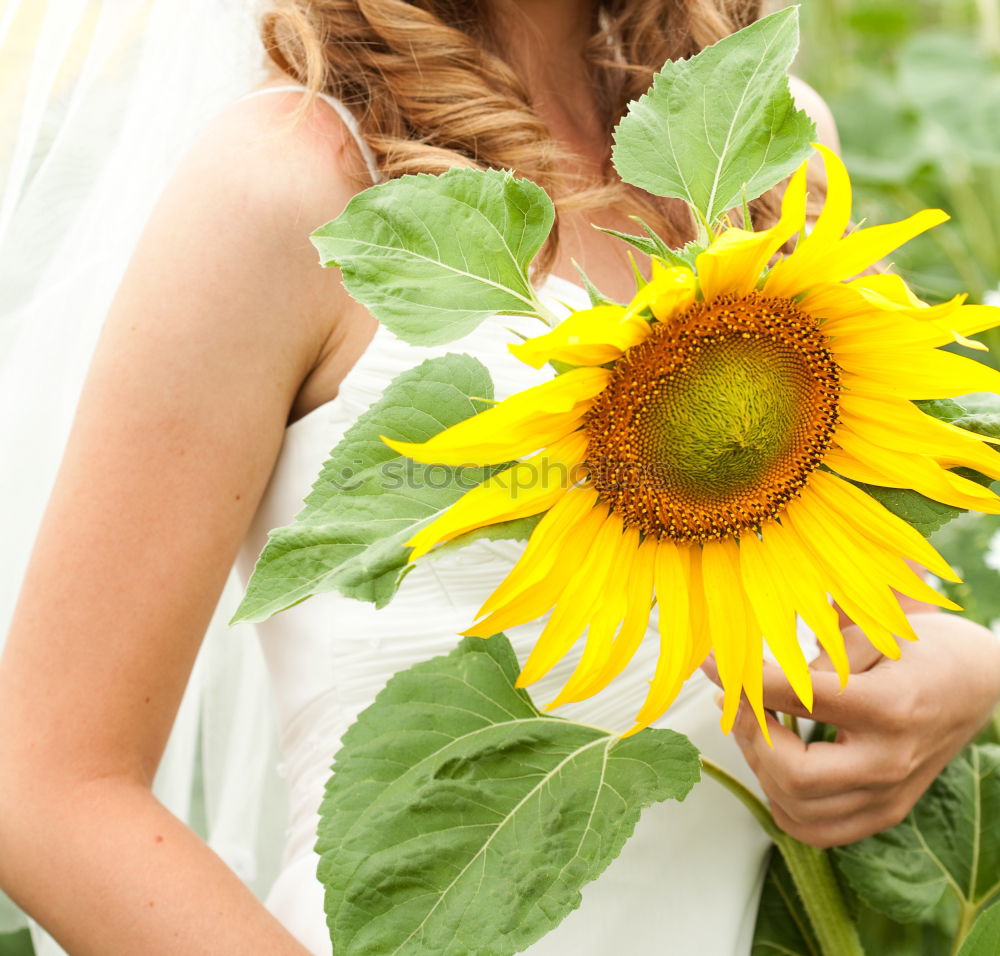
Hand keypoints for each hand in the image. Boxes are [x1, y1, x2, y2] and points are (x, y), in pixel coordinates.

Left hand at [709, 613, 999, 847]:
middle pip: (793, 775)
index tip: (713, 661)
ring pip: (798, 809)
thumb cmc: (921, 649)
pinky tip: (775, 763)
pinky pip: (817, 831)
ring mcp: (888, 796)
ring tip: (757, 726)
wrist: (978, 682)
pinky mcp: (885, 813)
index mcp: (889, 708)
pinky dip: (782, 803)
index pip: (798, 699)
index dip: (746, 680)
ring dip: (761, 766)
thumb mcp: (871, 635)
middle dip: (752, 734)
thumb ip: (815, 660)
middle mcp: (889, 762)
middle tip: (740, 699)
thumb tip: (753, 680)